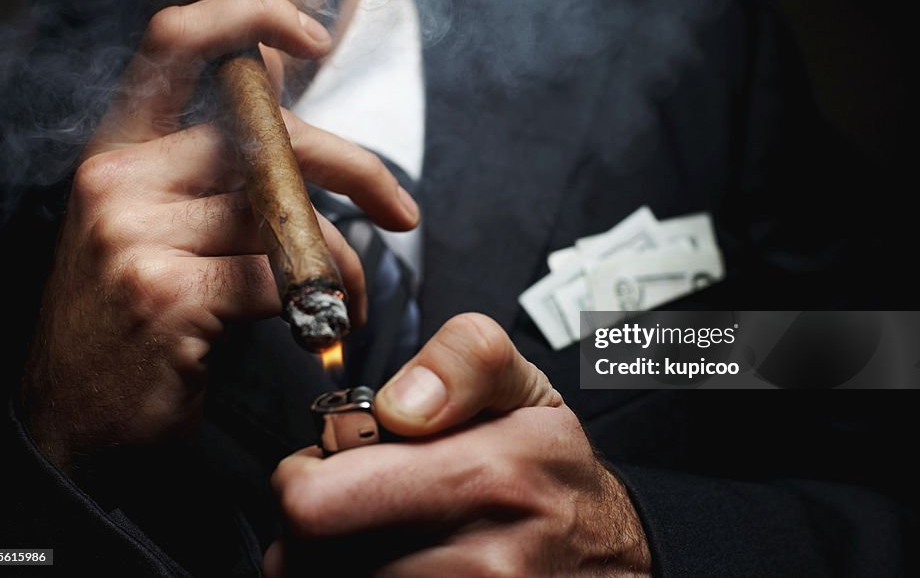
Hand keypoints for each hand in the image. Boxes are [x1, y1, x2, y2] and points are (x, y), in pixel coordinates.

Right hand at [21, 0, 419, 470]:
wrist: (72, 418)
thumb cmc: (132, 319)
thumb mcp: (153, 228)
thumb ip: (211, 177)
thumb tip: (305, 144)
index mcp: (117, 148)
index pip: (177, 39)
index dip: (250, 14)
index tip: (314, 34)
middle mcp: (118, 177)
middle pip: (266, 133)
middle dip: (353, 168)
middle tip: (400, 208)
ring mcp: (134, 233)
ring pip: (284, 212)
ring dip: (342, 259)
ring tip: (354, 295)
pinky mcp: (165, 292)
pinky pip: (281, 277)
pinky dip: (323, 302)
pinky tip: (326, 326)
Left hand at [268, 314, 651, 576]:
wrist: (616, 560)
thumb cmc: (555, 476)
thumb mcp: (525, 390)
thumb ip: (461, 362)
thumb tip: (397, 406)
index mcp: (483, 478)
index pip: (316, 504)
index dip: (303, 477)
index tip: (331, 465)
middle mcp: (478, 564)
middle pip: (304, 561)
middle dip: (309, 529)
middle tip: (347, 508)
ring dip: (334, 563)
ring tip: (380, 538)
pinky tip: (397, 568)